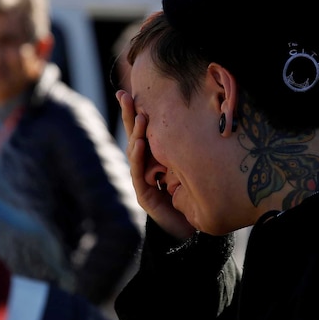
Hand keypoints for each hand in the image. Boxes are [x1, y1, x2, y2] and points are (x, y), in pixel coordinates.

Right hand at [116, 90, 195, 239]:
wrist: (190, 229)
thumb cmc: (193, 195)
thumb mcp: (189, 165)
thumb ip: (184, 147)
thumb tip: (194, 118)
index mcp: (155, 156)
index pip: (143, 130)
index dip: (135, 112)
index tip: (129, 90)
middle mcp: (146, 166)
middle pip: (134, 136)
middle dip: (129, 115)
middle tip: (124, 95)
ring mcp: (142, 181)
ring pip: (135, 153)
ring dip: (136, 133)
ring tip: (139, 117)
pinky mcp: (144, 196)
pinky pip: (139, 173)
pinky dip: (139, 157)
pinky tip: (139, 143)